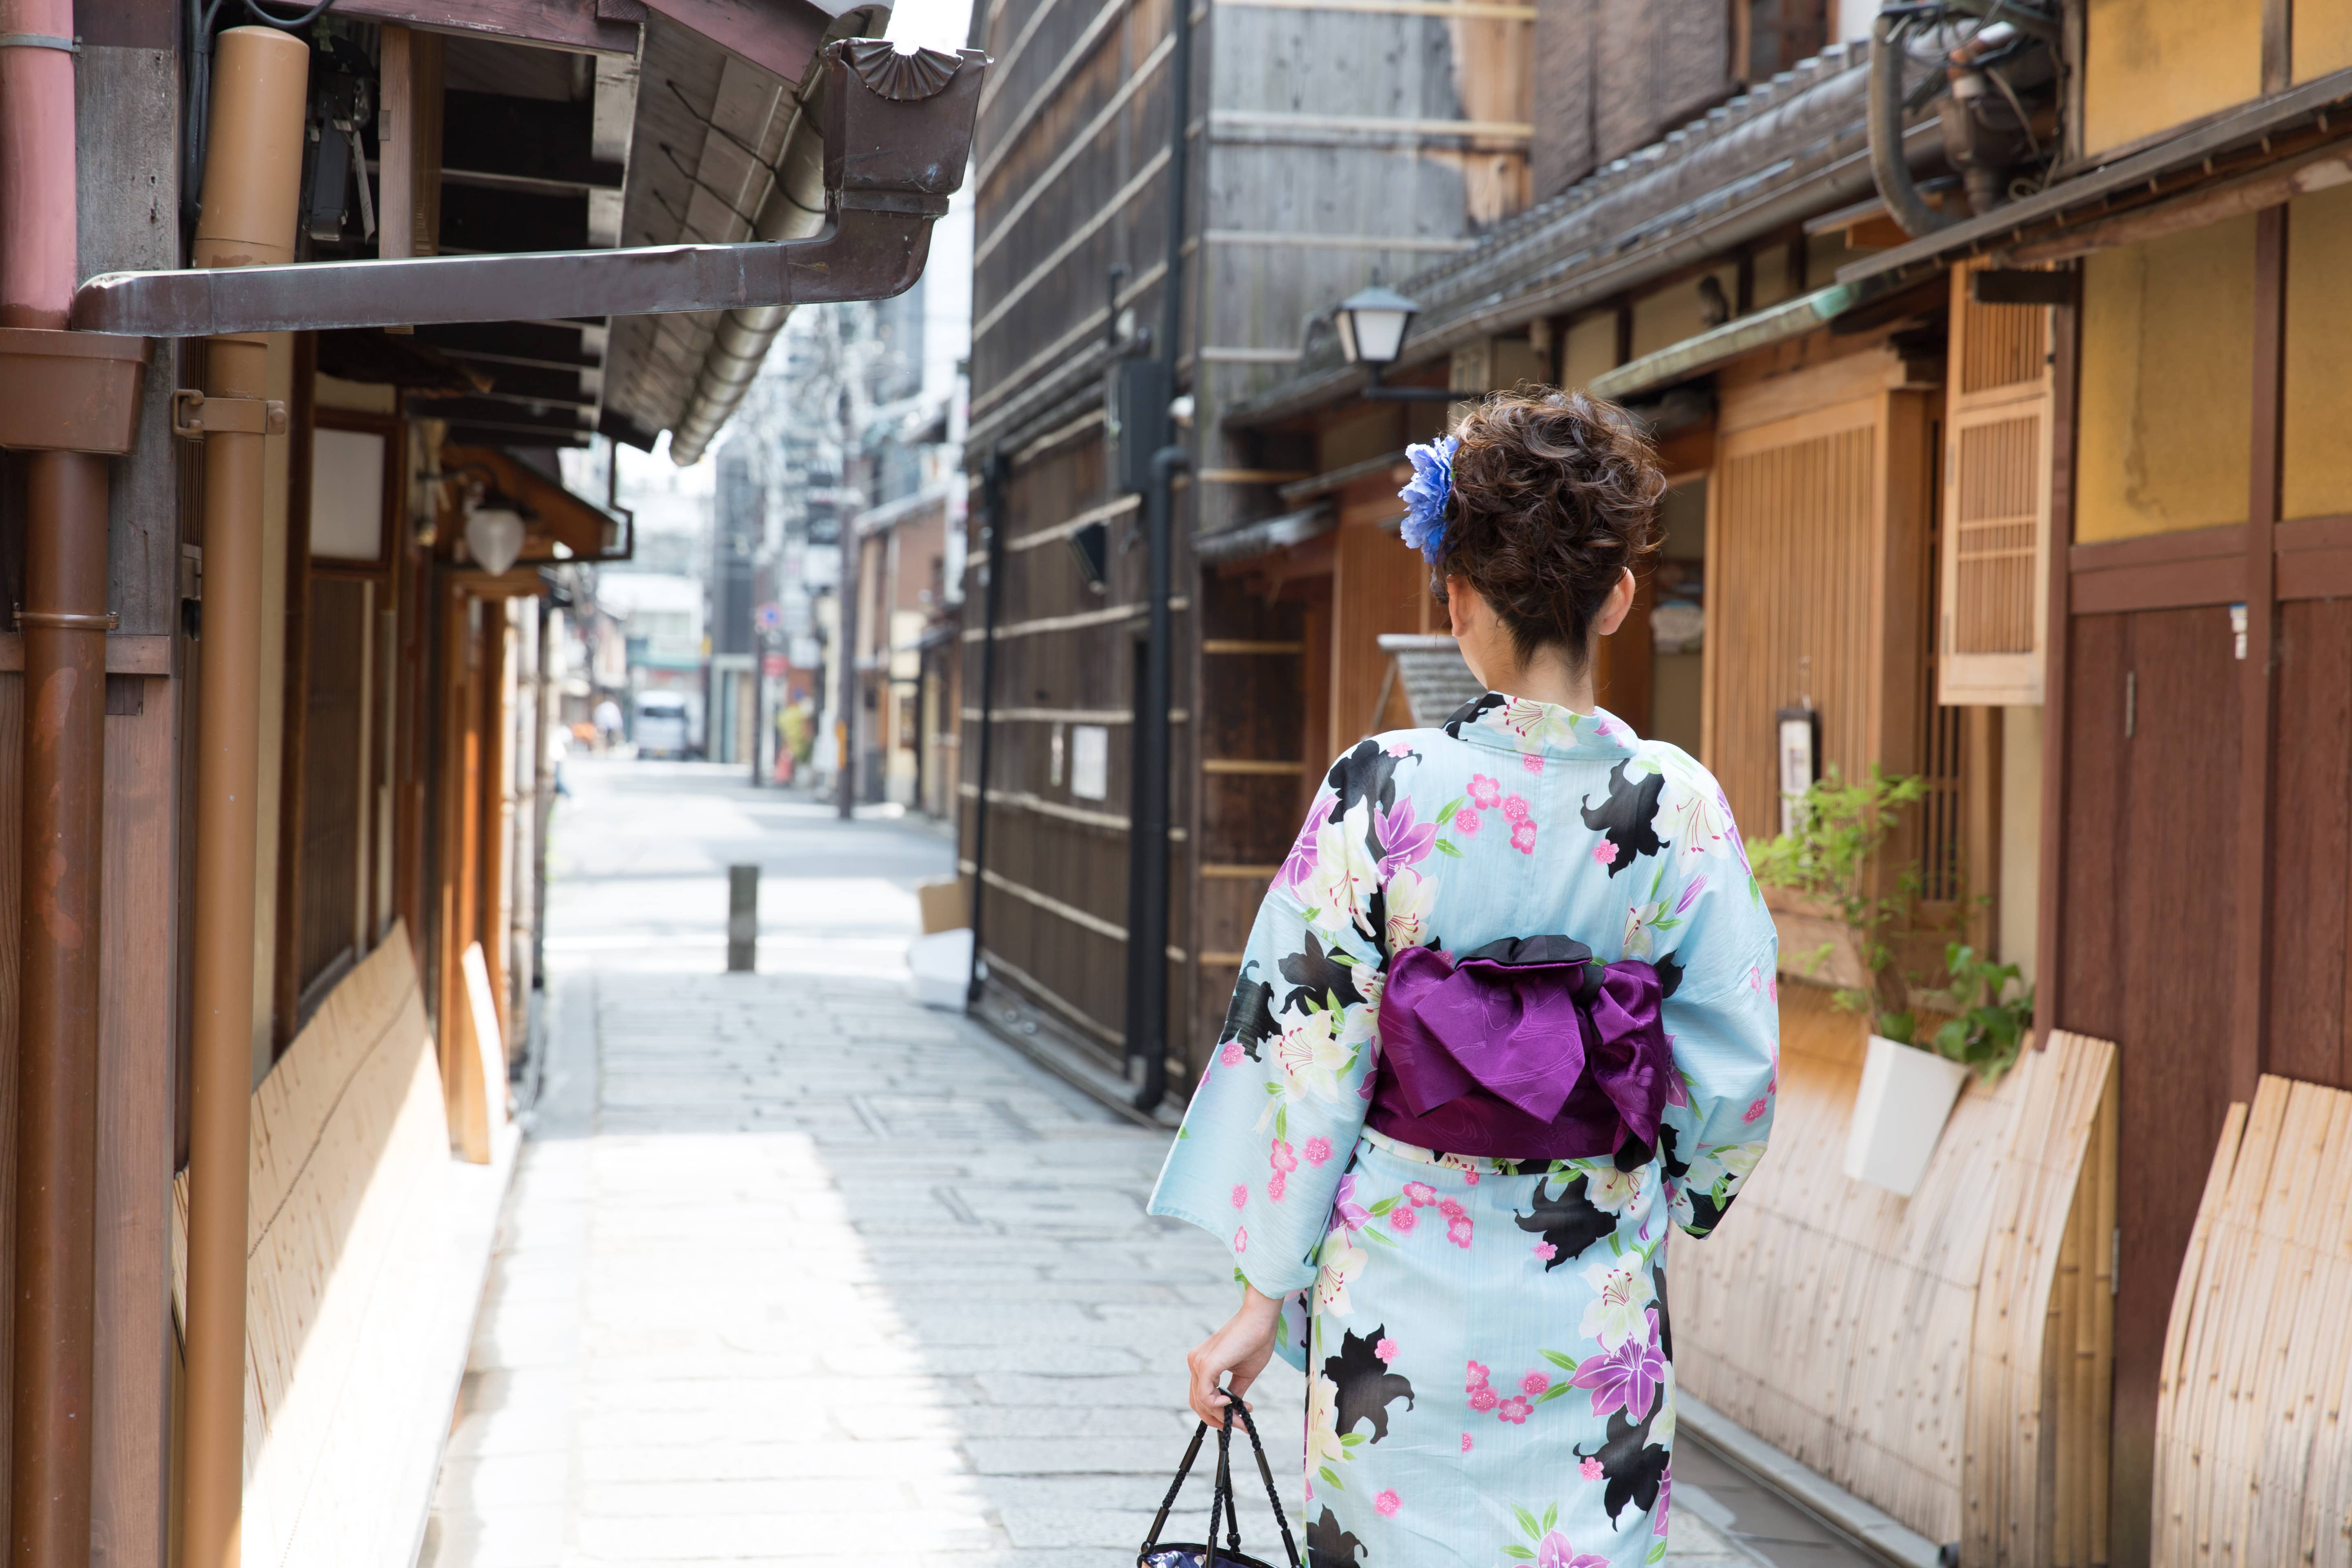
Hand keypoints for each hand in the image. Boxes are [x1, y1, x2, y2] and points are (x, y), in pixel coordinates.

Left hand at [1185, 1284, 1283, 1426]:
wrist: (1260, 1319)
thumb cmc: (1255, 1341)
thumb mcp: (1243, 1374)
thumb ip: (1234, 1391)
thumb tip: (1233, 1411)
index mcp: (1202, 1363)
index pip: (1201, 1397)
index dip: (1218, 1414)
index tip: (1240, 1419)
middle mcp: (1195, 1362)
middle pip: (1198, 1403)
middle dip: (1219, 1419)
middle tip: (1241, 1425)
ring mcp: (1198, 1362)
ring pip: (1202, 1402)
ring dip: (1223, 1416)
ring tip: (1244, 1417)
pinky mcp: (1206, 1364)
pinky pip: (1204, 1396)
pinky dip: (1216, 1406)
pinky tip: (1231, 1403)